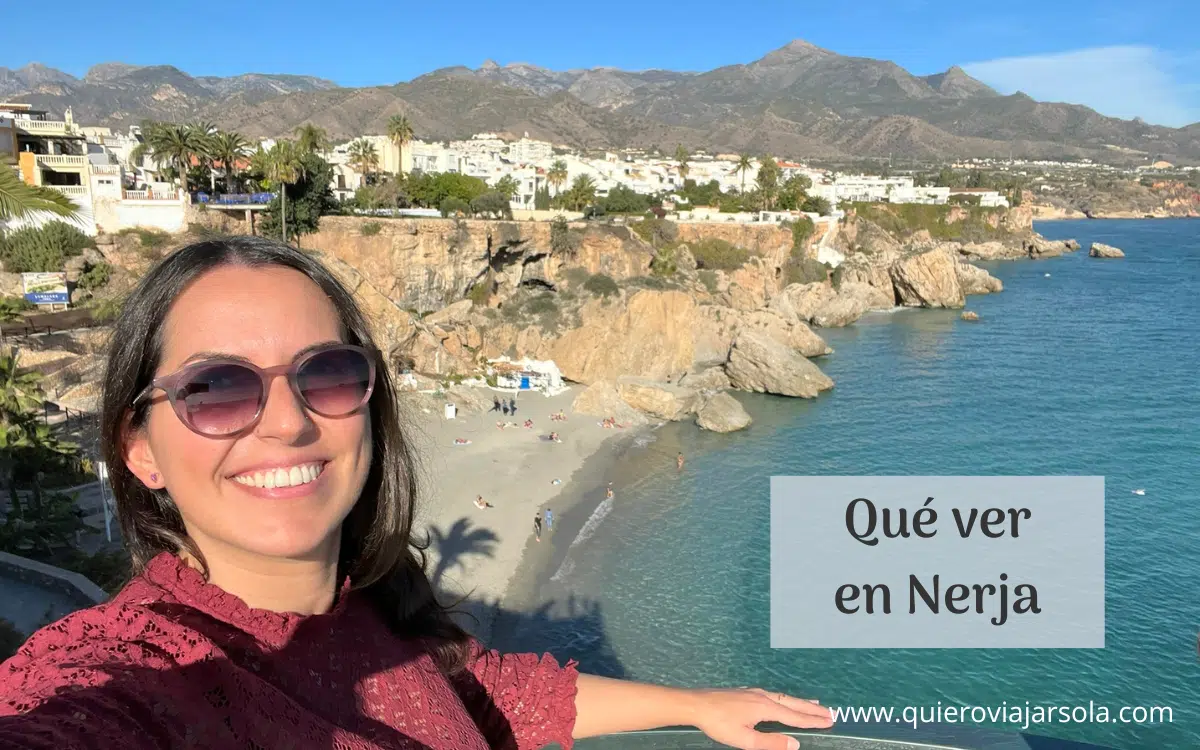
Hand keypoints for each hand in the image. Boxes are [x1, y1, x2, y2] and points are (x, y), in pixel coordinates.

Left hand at [689, 687, 833, 749]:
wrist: (696, 704)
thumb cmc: (719, 723)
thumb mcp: (744, 739)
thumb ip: (771, 743)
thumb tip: (795, 744)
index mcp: (765, 708)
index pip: (794, 716)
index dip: (811, 720)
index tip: (829, 721)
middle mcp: (763, 696)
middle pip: (792, 703)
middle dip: (811, 709)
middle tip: (830, 713)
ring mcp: (754, 692)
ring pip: (783, 697)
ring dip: (800, 702)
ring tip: (814, 704)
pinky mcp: (746, 692)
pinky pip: (773, 694)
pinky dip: (785, 698)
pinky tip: (783, 700)